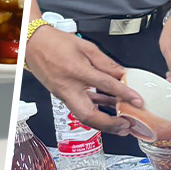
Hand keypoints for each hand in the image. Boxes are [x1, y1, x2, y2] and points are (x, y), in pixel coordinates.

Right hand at [25, 26, 143, 134]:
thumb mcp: (86, 47)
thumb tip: (121, 73)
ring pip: (84, 116)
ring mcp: (64, 94)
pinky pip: (81, 107)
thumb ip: (105, 62)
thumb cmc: (55, 43)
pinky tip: (107, 108)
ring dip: (104, 122)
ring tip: (120, 123)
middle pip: (89, 115)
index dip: (124, 94)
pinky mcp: (62, 95)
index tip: (137, 101)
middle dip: (109, 125)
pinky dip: (96, 110)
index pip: (105, 85)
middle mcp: (69, 87)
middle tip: (125, 126)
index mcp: (77, 71)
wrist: (33, 44)